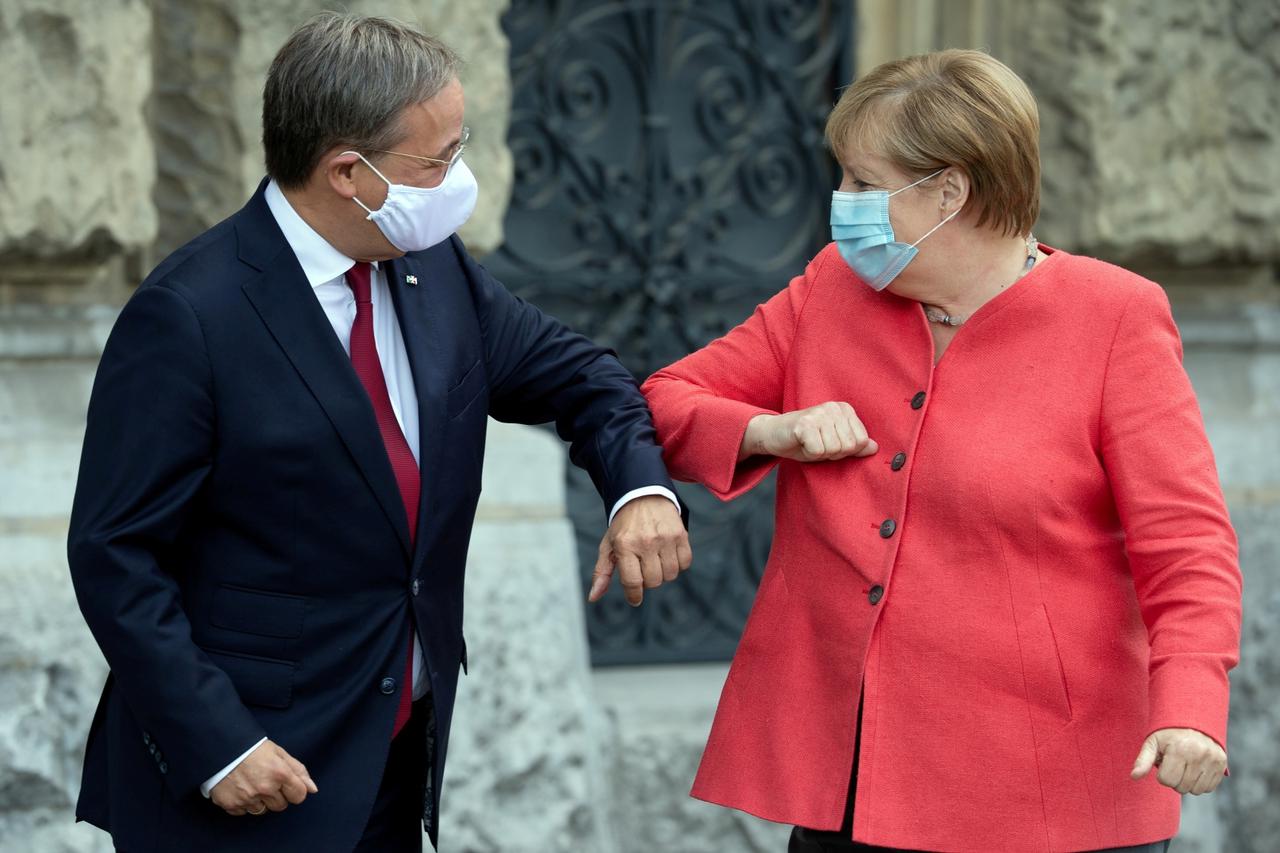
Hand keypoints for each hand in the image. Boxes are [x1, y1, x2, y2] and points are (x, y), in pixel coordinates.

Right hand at [210, 739, 317, 815]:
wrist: (221, 747)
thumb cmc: (252, 748)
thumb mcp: (279, 753)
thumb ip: (298, 771)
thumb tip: (313, 789)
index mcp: (279, 773)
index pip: (299, 796)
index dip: (294, 790)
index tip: (286, 785)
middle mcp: (264, 788)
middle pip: (280, 806)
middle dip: (276, 796)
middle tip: (266, 781)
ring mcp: (247, 798)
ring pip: (262, 811)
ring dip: (260, 801)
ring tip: (252, 784)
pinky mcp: (231, 804)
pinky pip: (243, 812)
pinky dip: (243, 804)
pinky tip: (240, 789)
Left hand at [588, 495, 691, 606]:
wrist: (642, 495)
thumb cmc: (624, 526)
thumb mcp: (608, 545)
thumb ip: (601, 572)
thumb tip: (593, 597)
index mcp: (625, 545)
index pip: (633, 582)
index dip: (634, 595)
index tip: (635, 598)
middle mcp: (646, 541)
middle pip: (654, 581)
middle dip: (648, 580)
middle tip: (643, 567)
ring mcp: (665, 538)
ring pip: (670, 574)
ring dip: (663, 573)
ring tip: (655, 559)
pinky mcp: (681, 534)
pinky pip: (685, 563)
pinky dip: (678, 564)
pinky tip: (668, 554)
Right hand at [740, 402, 877, 461]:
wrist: (773, 433)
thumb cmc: (806, 440)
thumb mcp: (834, 443)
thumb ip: (855, 445)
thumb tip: (874, 448)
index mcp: (845, 409)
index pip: (861, 441)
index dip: (844, 450)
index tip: (828, 442)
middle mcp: (833, 407)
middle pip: (848, 447)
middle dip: (832, 453)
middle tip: (817, 444)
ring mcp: (819, 414)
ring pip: (834, 450)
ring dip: (820, 453)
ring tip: (809, 443)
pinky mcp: (804, 424)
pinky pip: (818, 451)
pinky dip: (809, 454)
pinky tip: (801, 444)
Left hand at [1130, 728, 1226, 794]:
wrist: (1194, 719)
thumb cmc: (1169, 733)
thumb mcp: (1152, 742)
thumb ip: (1143, 760)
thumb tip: (1134, 776)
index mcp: (1179, 749)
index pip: (1167, 780)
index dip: (1162, 774)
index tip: (1164, 762)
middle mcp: (1199, 755)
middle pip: (1181, 788)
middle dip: (1174, 779)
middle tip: (1175, 764)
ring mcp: (1212, 760)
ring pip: (1195, 791)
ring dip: (1187, 783)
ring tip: (1185, 766)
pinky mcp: (1222, 765)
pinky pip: (1209, 788)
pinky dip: (1200, 783)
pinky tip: (1196, 769)